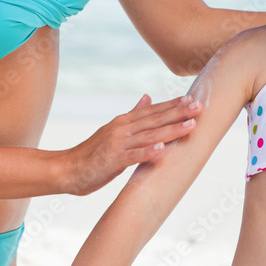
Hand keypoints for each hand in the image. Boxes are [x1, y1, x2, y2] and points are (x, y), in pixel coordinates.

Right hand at [63, 93, 201, 194]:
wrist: (67, 169)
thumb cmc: (92, 153)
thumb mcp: (113, 130)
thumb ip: (132, 115)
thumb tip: (147, 97)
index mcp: (124, 122)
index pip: (152, 111)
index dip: (172, 105)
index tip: (192, 99)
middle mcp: (122, 129)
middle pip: (154, 120)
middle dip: (178, 113)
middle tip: (199, 106)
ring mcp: (117, 145)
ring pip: (149, 136)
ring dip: (170, 130)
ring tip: (190, 126)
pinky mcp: (112, 161)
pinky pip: (133, 156)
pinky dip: (148, 153)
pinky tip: (163, 149)